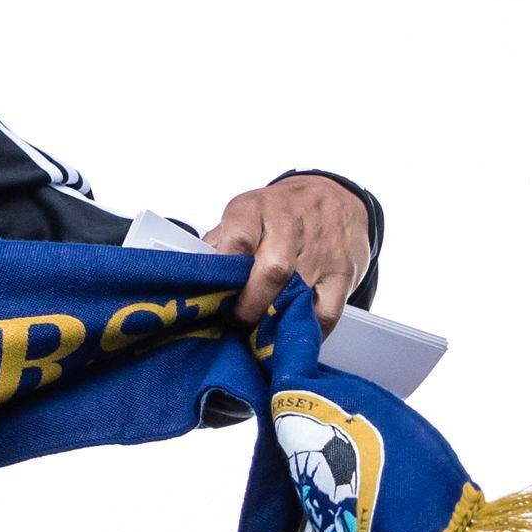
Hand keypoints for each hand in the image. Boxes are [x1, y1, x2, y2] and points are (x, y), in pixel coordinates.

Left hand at [205, 173, 372, 327]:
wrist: (332, 196)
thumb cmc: (276, 213)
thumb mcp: (244, 214)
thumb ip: (218, 244)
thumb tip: (189, 279)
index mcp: (255, 210)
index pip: (238, 238)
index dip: (225, 270)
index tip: (215, 294)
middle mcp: (290, 227)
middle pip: (272, 270)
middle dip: (250, 304)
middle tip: (237, 321)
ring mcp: (320, 250)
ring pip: (299, 293)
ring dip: (274, 321)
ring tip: (258, 335)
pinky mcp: (343, 272)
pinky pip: (327, 311)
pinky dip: (307, 330)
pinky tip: (290, 334)